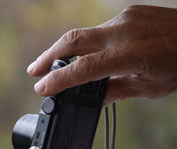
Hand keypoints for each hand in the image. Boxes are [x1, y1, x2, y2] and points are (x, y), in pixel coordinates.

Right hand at [27, 5, 176, 104]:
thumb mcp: (151, 87)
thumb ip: (117, 91)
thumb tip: (93, 99)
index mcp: (131, 55)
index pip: (83, 69)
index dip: (59, 80)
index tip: (41, 89)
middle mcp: (124, 32)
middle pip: (73, 41)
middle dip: (48, 56)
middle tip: (33, 71)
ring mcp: (125, 19)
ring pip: (83, 34)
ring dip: (64, 50)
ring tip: (52, 65)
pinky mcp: (128, 13)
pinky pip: (99, 30)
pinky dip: (87, 44)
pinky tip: (85, 56)